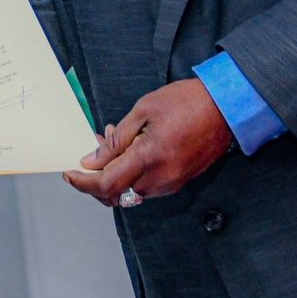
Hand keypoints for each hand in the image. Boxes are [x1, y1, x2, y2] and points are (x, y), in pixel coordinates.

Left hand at [64, 79, 233, 204]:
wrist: (225, 108)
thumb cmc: (186, 102)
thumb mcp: (143, 111)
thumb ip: (116, 140)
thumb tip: (93, 160)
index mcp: (149, 157)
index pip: (106, 184)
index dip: (83, 183)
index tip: (70, 174)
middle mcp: (161, 178)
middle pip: (116, 194)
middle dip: (96, 178)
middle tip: (92, 152)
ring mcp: (172, 183)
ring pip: (131, 192)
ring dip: (116, 176)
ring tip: (115, 144)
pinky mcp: (180, 182)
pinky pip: (148, 187)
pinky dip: (133, 175)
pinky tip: (133, 151)